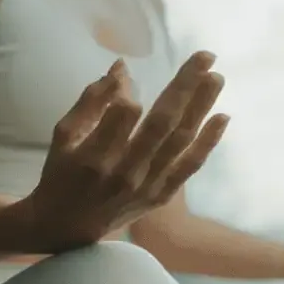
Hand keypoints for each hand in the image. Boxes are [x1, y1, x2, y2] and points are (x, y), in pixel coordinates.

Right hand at [14, 51, 229, 250]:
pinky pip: (189, 166)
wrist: (68, 228)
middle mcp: (125, 172)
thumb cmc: (62, 174)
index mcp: (94, 156)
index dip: (130, 88)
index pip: (125, 112)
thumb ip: (91, 100)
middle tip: (205, 56)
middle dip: (185, 85)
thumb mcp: (63, 135)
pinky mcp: (160, 195)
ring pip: (181, 141)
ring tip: (217, 77)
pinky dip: (208, 142)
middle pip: (162, 122)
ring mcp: (146, 186)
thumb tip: (121, 67)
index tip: (128, 76)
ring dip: (202, 106)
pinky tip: (222, 117)